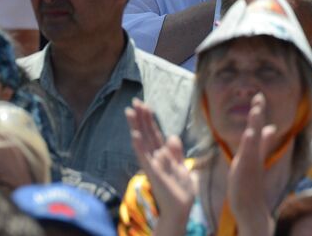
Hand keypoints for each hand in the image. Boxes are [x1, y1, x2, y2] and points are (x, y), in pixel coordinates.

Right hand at [125, 99, 195, 227]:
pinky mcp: (153, 172)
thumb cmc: (181, 191)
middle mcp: (155, 158)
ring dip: (136, 126)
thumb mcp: (181, 167)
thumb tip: (172, 136)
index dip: (150, 119)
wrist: (180, 209)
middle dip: (141, 117)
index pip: (155, 133)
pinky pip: (144, 157)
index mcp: (163, 155)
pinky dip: (139, 146)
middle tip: (135, 101)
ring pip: (143, 141)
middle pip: (147, 133)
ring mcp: (152, 164)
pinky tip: (135, 134)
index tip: (145, 105)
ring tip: (129, 111)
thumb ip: (176, 152)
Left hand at [227, 95, 279, 234]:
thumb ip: (262, 144)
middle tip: (258, 95)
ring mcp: (251, 162)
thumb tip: (270, 128)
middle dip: (258, 111)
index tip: (258, 96)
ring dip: (255, 123)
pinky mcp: (246, 170)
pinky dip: (250, 143)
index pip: (258, 127)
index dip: (259, 112)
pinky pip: (248, 154)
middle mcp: (254, 154)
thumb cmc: (250, 184)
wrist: (251, 207)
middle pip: (257, 129)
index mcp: (255, 150)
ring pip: (253, 139)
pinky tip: (249, 133)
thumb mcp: (254, 161)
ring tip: (256, 108)